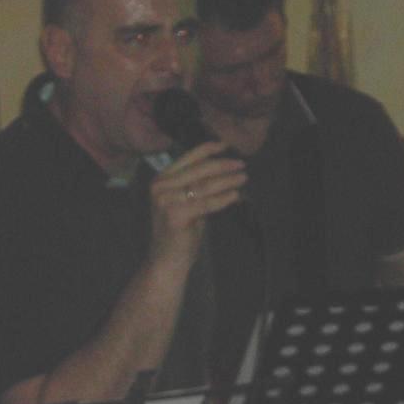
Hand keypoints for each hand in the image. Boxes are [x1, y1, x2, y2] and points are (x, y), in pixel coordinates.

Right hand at [148, 141, 246, 267]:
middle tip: (242, 164)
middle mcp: (160, 187)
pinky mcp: (175, 215)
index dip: (208, 149)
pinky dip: (224, 199)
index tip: (227, 145)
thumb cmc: (180, 230)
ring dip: (228, 180)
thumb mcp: (186, 201)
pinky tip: (236, 195)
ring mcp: (166, 201)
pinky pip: (206, 203)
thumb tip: (225, 168)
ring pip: (205, 186)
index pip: (188, 158)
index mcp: (161, 179)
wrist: (167, 258)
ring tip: (243, 178)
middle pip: (199, 170)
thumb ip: (198, 185)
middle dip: (224, 165)